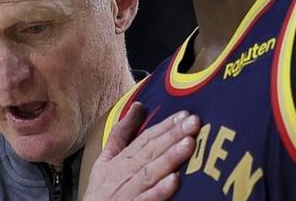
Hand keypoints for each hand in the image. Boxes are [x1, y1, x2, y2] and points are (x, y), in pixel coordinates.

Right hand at [83, 103, 199, 200]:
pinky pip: (147, 200)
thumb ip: (122, 133)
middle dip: (172, 135)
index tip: (185, 114)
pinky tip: (175, 180)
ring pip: (150, 172)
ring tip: (189, 144)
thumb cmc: (101, 190)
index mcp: (120, 159)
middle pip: (150, 151)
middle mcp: (124, 173)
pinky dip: (160, 190)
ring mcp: (128, 192)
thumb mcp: (106, 159)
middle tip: (194, 122)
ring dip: (170, 158)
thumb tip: (138, 105)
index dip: (165, 125)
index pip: (145, 138)